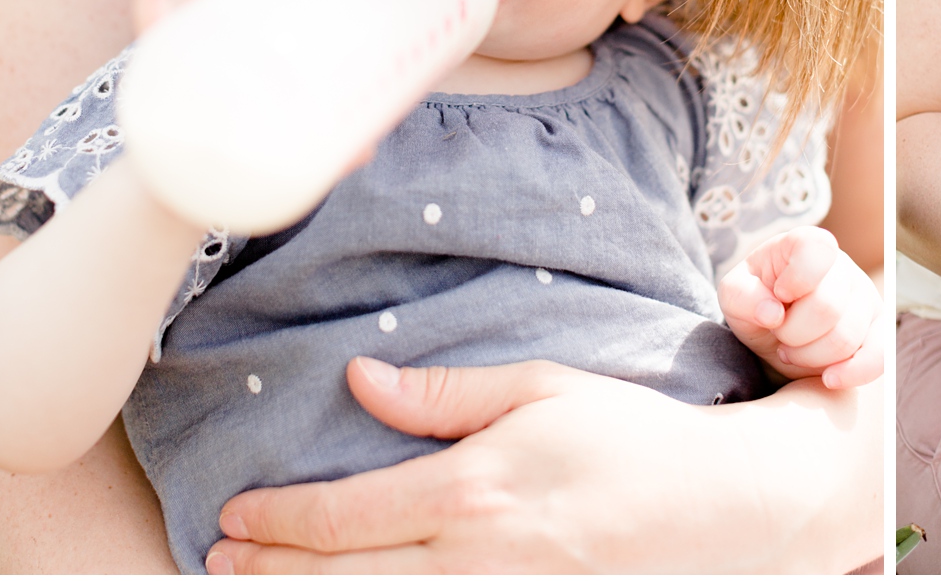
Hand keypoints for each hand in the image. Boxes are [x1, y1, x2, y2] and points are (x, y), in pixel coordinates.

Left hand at [204, 356, 879, 573]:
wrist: (720, 509)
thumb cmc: (634, 436)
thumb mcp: (544, 388)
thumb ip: (446, 393)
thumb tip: (361, 380)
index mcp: (470, 490)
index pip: (340, 517)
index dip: (275, 522)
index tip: (234, 514)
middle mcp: (471, 559)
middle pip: (338, 580)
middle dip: (267, 574)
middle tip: (220, 561)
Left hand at [718, 227, 883, 388]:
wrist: (775, 328)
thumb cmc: (756, 301)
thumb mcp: (734, 293)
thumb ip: (742, 295)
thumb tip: (772, 313)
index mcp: (808, 244)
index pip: (817, 252)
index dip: (795, 280)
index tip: (778, 295)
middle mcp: (843, 266)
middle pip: (827, 308)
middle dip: (792, 333)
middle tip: (779, 333)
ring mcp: (865, 297)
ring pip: (845, 339)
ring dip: (809, 356)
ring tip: (793, 349)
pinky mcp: (878, 329)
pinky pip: (879, 355)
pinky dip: (853, 373)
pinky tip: (829, 379)